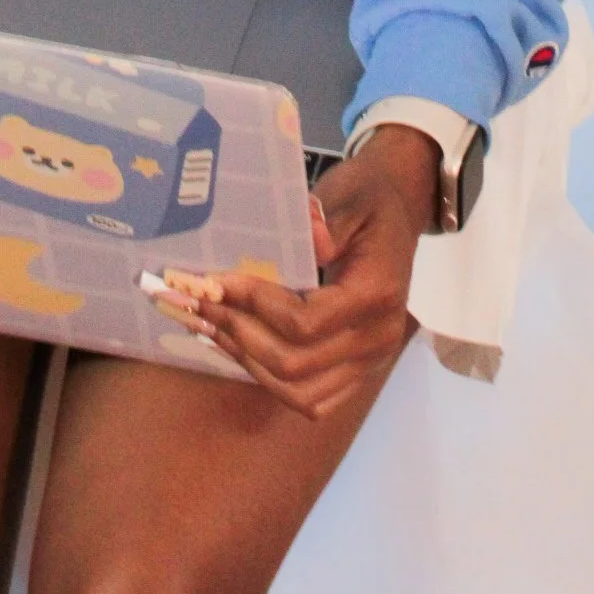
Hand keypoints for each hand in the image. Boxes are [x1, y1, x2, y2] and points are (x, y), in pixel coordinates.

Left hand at [161, 126, 434, 419]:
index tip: (215, 281)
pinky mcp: (358, 371)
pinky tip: (238, 347)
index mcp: (376, 294)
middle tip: (197, 304)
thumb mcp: (349, 195)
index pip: (305, 322)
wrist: (396, 210)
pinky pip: (311, 398)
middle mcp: (377, 338)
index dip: (254, 305)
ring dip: (247, 361)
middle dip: (238, 333)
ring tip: (208, 328)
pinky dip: (270, 379)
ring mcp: (370, 361)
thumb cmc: (368, 199)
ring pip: (298, 391)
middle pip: (295, 363)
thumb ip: (327, 218)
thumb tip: (310, 234)